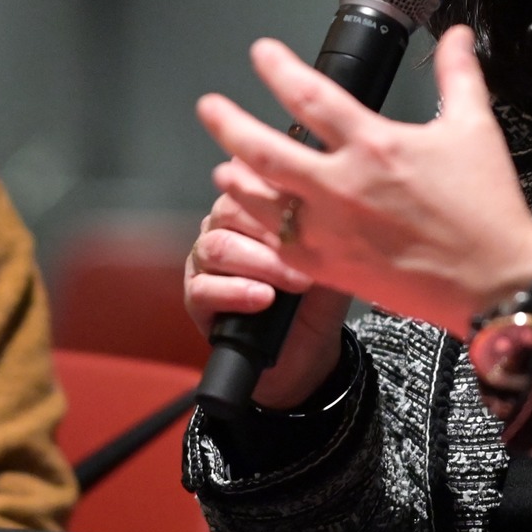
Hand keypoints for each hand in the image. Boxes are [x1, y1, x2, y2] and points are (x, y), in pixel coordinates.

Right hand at [184, 191, 353, 409]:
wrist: (309, 350)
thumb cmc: (318, 297)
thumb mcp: (332, 256)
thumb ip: (326, 223)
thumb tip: (336, 192)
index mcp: (251, 208)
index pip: (251, 181)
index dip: (276, 193)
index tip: (308, 210)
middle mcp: (222, 228)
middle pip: (228, 209)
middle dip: (270, 231)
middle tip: (306, 254)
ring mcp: (205, 263)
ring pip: (216, 247)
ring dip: (260, 264)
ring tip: (293, 282)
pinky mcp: (196, 298)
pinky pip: (204, 288)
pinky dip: (236, 293)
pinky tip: (263, 299)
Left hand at [194, 25, 531, 339]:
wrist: (493, 283)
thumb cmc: (487, 210)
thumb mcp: (475, 128)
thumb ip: (458, 74)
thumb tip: (454, 35)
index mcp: (376, 145)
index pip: (311, 96)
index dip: (278, 69)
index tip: (261, 54)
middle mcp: (344, 186)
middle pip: (264, 149)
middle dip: (228, 124)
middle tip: (209, 108)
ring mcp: (331, 230)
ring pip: (261, 199)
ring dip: (236, 178)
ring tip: (224, 165)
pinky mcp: (330, 268)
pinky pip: (277, 244)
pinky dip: (260, 228)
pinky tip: (254, 218)